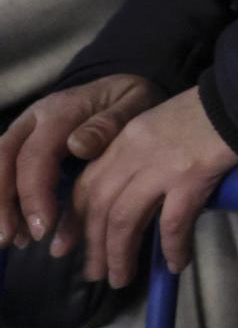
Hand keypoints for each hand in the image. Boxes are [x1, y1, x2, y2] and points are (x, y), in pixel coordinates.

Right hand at [0, 74, 160, 250]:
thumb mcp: (134, 102)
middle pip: (3, 159)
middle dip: (2, 202)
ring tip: (10, 239)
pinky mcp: (21, 144)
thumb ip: (110, 122)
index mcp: (60, 111)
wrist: (120, 87)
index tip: (44, 226)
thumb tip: (78, 146)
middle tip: (9, 239)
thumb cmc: (129, 99)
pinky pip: (2, 169)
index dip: (34, 192)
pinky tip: (16, 229)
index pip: (35, 154)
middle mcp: (33, 120)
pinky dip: (4, 198)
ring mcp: (22, 130)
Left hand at [58, 88, 236, 287]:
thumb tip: (135, 194)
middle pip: (100, 207)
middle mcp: (134, 154)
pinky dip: (171, 247)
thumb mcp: (158, 125)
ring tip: (122, 278)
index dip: (73, 219)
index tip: (66, 245)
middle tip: (95, 273)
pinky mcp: (190, 177)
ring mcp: (161, 166)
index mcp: (124, 140)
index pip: (85, 185)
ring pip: (125, 219)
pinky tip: (176, 262)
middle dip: (93, 246)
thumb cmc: (206, 111)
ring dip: (120, 254)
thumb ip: (138, 155)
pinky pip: (172, 222)